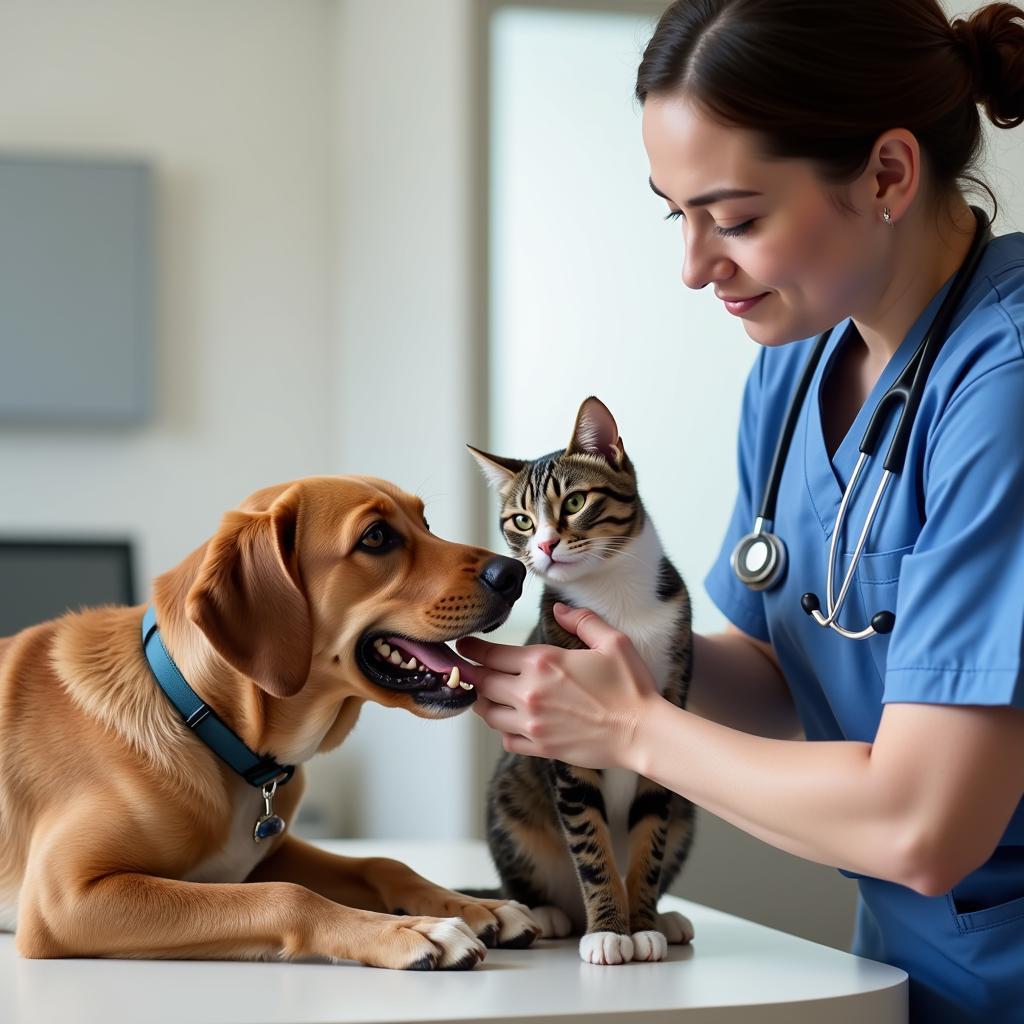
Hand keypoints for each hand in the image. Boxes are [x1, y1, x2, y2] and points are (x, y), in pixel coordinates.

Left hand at [456, 603, 659, 769]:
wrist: (642, 732)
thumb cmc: (630, 686)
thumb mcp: (613, 641)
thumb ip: (582, 621)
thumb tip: (559, 611)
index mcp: (543, 663)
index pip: (491, 654)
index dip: (472, 648)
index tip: (463, 644)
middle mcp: (530, 693)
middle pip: (482, 683)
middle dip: (470, 673)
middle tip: (463, 667)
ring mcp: (533, 723)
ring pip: (489, 713)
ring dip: (482, 701)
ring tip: (482, 693)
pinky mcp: (541, 747)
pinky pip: (507, 740)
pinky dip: (502, 730)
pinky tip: (509, 721)